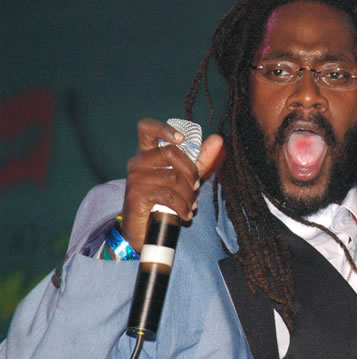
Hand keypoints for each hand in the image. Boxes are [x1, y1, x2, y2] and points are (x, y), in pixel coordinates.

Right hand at [121, 118, 223, 251]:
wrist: (144, 230)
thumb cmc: (164, 200)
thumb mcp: (185, 177)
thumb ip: (200, 159)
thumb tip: (218, 139)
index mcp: (147, 153)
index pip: (146, 128)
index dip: (163, 128)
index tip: (182, 139)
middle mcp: (138, 162)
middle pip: (171, 152)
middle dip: (190, 171)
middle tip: (196, 186)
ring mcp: (135, 178)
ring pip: (173, 178)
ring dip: (189, 195)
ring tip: (191, 205)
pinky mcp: (136, 195)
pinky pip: (168, 196)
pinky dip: (182, 206)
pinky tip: (185, 214)